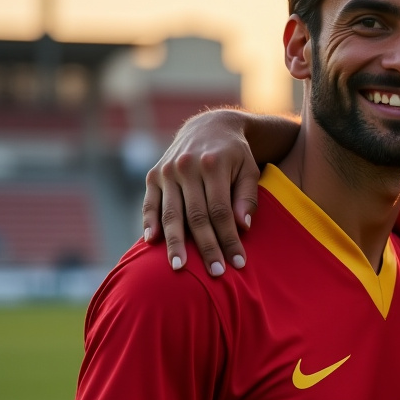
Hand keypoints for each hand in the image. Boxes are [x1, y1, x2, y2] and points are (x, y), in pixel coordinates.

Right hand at [143, 109, 259, 275]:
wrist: (209, 126)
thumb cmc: (236, 154)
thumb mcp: (250, 169)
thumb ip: (247, 197)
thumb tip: (242, 226)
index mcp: (214, 165)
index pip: (221, 212)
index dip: (229, 239)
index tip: (237, 263)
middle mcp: (187, 167)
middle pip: (196, 216)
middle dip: (206, 247)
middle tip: (215, 274)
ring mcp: (167, 171)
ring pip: (171, 213)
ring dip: (175, 243)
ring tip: (179, 268)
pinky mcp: (153, 175)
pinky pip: (150, 203)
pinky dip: (149, 223)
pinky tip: (152, 242)